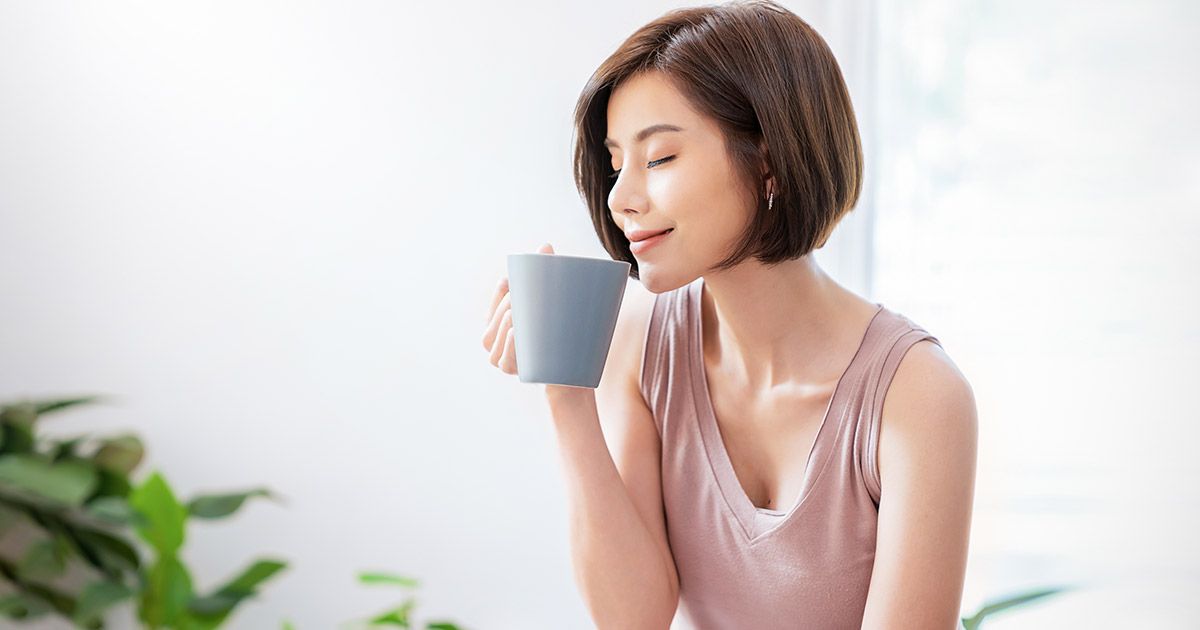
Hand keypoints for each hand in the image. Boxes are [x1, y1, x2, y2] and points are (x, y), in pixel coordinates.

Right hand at [482, 242, 554, 376]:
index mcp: (501, 319)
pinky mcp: (514, 372)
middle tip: (524, 295)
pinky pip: (505, 359)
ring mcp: (502, 358)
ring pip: (495, 337)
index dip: (502, 289)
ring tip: (518, 311)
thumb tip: (545, 246)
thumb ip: (551, 275)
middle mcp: (495, 340)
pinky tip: (514, 332)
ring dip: (504, 321)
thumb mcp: (556, 306)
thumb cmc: (560, 336)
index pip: (498, 299)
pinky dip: (508, 345)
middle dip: (507, 304)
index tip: (513, 280)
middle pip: (496, 317)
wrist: (571, 376)